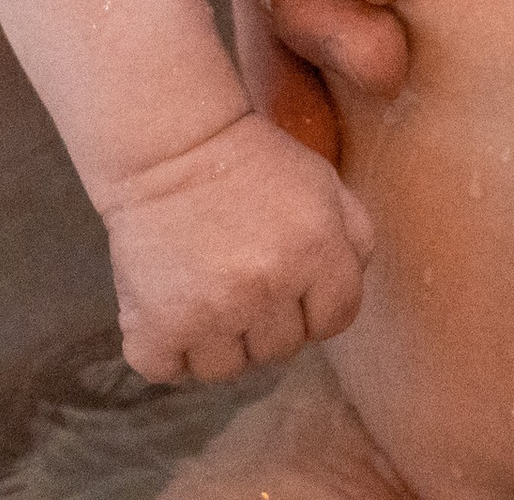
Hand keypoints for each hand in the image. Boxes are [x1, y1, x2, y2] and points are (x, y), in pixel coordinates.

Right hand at [100, 112, 376, 383]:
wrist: (172, 144)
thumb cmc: (253, 161)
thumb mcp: (322, 182)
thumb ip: (354, 236)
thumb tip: (352, 285)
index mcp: (316, 252)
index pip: (336, 320)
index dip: (316, 305)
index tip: (291, 284)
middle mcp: (268, 287)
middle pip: (281, 350)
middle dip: (267, 321)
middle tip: (241, 278)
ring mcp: (212, 311)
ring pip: (226, 369)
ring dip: (216, 341)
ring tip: (204, 293)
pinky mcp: (159, 323)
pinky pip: (168, 368)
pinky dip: (165, 348)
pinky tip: (168, 308)